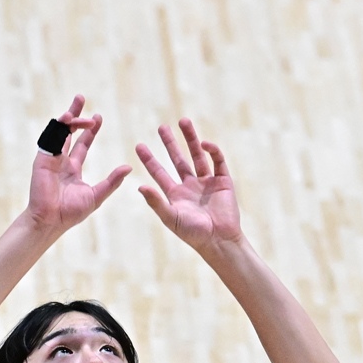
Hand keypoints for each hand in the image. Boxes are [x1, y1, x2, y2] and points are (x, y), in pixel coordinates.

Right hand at [24, 95, 130, 234]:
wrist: (50, 221)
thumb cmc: (70, 213)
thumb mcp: (96, 195)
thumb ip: (112, 181)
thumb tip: (129, 167)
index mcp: (72, 169)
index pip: (82, 144)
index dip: (90, 130)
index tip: (98, 117)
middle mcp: (61, 161)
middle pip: (68, 131)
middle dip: (76, 115)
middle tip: (81, 98)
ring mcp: (51, 158)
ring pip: (59, 131)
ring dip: (69, 116)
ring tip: (79, 103)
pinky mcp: (43, 159)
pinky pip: (50, 137)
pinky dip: (59, 126)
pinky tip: (69, 117)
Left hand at [137, 118, 240, 251]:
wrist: (219, 240)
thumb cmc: (193, 234)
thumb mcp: (171, 217)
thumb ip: (156, 201)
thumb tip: (140, 186)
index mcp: (175, 194)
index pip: (159, 172)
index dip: (149, 159)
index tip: (139, 145)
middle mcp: (190, 186)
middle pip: (178, 159)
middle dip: (170, 143)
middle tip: (161, 127)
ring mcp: (206, 182)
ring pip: (197, 155)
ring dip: (191, 139)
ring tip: (183, 121)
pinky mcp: (223, 181)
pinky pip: (217, 161)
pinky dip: (212, 151)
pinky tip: (204, 143)